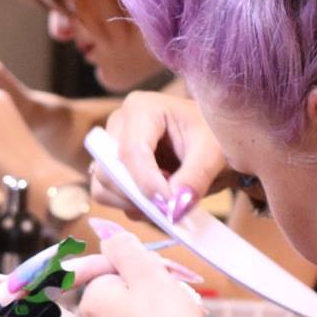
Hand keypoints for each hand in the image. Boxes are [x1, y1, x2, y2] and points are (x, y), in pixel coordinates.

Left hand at [76, 225, 213, 316]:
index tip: (163, 273)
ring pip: (132, 310)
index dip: (140, 265)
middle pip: (121, 289)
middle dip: (149, 285)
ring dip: (156, 305)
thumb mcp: (148, 272)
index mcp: (90, 299)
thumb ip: (124, 248)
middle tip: (177, 292)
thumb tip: (108, 238)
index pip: (110, 266)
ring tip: (181, 313)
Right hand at [90, 91, 226, 223]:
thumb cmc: (214, 135)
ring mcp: (111, 148)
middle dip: (138, 195)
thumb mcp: (213, 152)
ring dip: (133, 204)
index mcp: (141, 109)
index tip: (171, 206)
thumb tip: (173, 207)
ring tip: (166, 203)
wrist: (212, 140)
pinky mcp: (113, 169)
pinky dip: (133, 207)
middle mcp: (118, 125)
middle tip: (170, 207)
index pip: (131, 151)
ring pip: (103, 187)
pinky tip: (158, 202)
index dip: (147, 183)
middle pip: (109, 170)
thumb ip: (195, 177)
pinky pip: (109, 196)